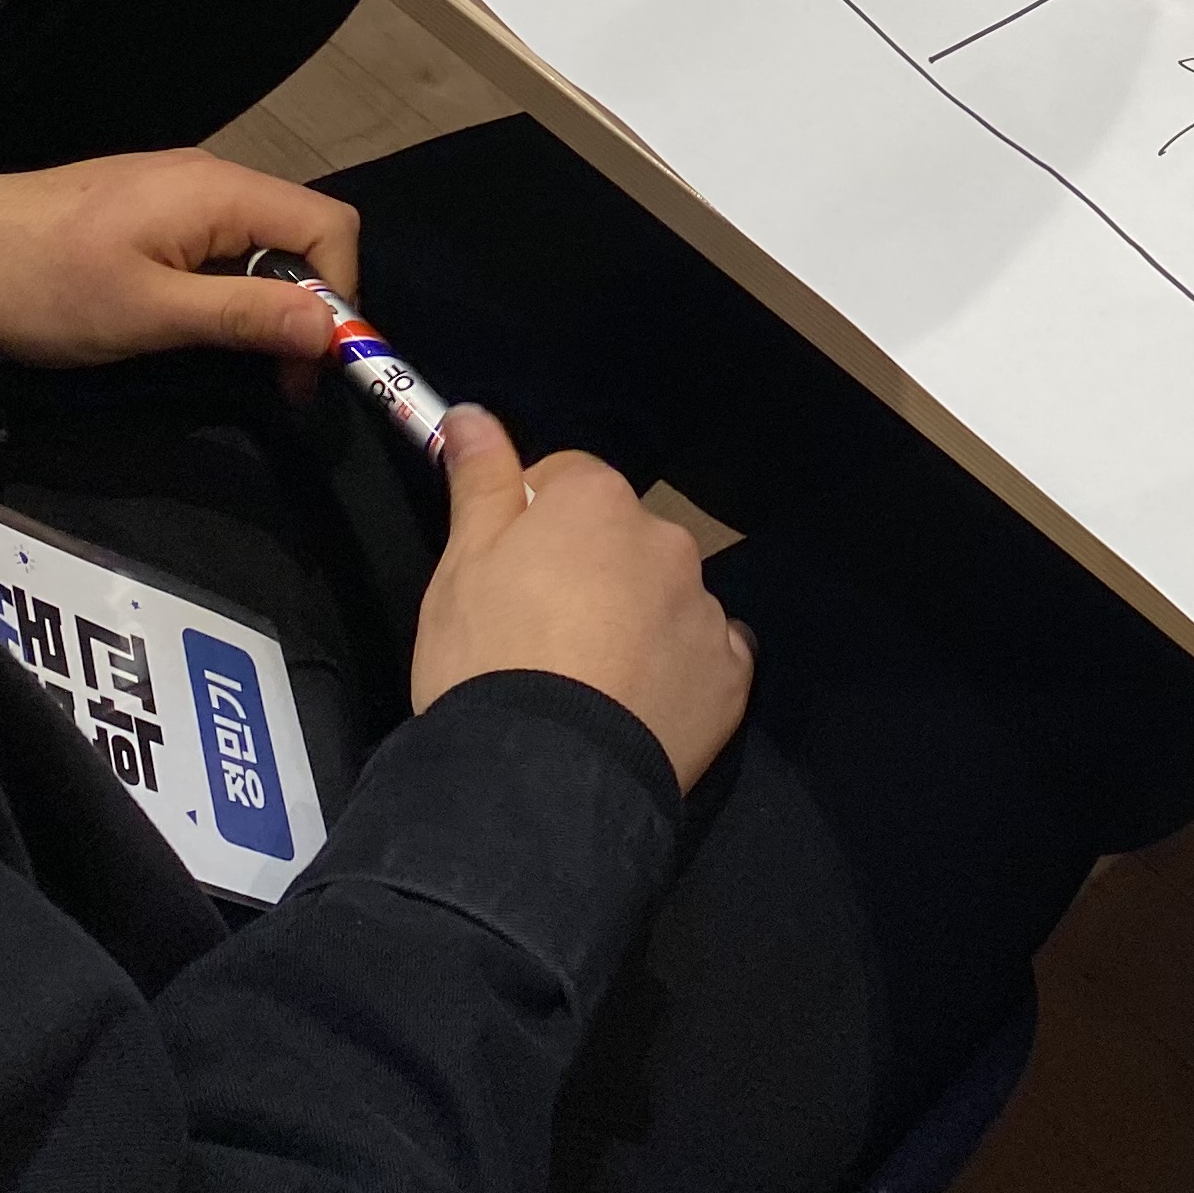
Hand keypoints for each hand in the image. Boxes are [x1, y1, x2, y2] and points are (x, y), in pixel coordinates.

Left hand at [0, 150, 359, 370]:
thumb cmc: (48, 287)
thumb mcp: (149, 314)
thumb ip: (244, 314)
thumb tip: (331, 327)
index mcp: (220, 191)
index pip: (330, 226)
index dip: (340, 294)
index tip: (310, 364)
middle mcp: (213, 177)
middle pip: (302, 233)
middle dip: (307, 305)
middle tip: (280, 378)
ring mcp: (182, 190)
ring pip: (263, 242)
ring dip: (267, 302)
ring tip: (238, 359)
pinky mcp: (154, 209)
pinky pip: (224, 243)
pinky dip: (232, 288)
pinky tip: (199, 327)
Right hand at [410, 406, 752, 792]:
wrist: (541, 778)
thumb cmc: (488, 660)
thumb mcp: (461, 565)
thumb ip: (479, 481)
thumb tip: (473, 415)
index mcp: (598, 502)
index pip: (567, 479)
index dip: (532, 522)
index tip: (508, 574)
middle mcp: (665, 540)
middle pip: (622, 538)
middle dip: (590, 572)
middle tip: (542, 637)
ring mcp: (705, 608)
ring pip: (666, 596)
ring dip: (638, 621)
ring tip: (588, 684)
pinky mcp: (731, 675)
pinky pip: (705, 655)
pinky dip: (678, 672)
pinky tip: (637, 706)